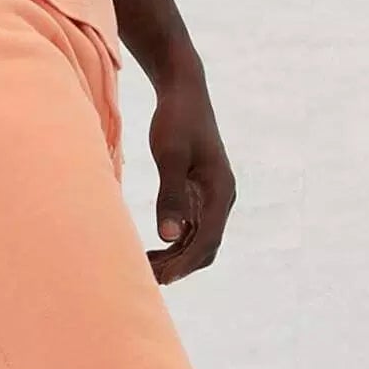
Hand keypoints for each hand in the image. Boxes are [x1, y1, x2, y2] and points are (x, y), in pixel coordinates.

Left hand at [147, 57, 235, 284]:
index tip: (162, 278)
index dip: (185, 262)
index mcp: (220, 190)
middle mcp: (222, 197)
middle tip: (149, 279)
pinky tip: (154, 249)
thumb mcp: (170, 156)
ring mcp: (213, 196)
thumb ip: (170, 196)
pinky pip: (193, 228)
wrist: (184, 90)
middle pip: (207, 246)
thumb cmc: (176, 119)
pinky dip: (176, 243)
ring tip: (147, 268)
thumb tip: (169, 237)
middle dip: (181, 265)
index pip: (208, 239)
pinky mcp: (201, 192)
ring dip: (177, 257)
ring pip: (200, 240)